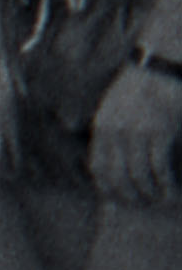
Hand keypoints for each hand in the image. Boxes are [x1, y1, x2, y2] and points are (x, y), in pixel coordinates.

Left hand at [100, 62, 181, 212]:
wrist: (162, 64)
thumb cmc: (144, 86)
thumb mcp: (116, 107)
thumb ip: (113, 131)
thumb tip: (117, 161)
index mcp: (102, 127)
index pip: (98, 167)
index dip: (108, 187)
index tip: (120, 199)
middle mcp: (115, 132)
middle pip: (118, 176)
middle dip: (131, 195)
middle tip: (144, 205)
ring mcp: (137, 133)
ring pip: (140, 175)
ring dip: (150, 193)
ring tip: (160, 200)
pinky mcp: (160, 132)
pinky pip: (160, 168)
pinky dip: (166, 184)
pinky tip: (172, 192)